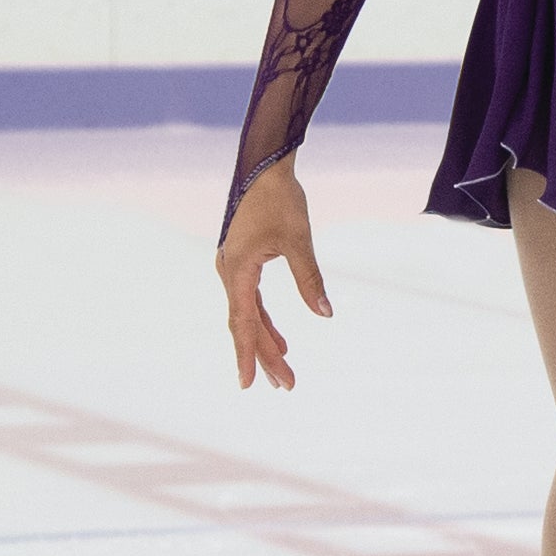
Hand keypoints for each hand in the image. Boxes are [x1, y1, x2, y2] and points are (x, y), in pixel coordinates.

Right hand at [215, 159, 331, 389]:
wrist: (264, 169)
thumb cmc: (280, 200)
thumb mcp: (299, 241)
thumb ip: (310, 279)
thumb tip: (326, 315)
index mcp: (237, 270)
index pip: (244, 323)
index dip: (247, 355)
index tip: (248, 385)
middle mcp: (229, 273)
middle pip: (247, 326)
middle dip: (265, 357)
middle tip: (286, 386)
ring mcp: (233, 269)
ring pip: (249, 316)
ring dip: (266, 343)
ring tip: (285, 371)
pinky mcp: (241, 264)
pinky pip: (252, 302)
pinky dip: (265, 323)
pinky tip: (281, 341)